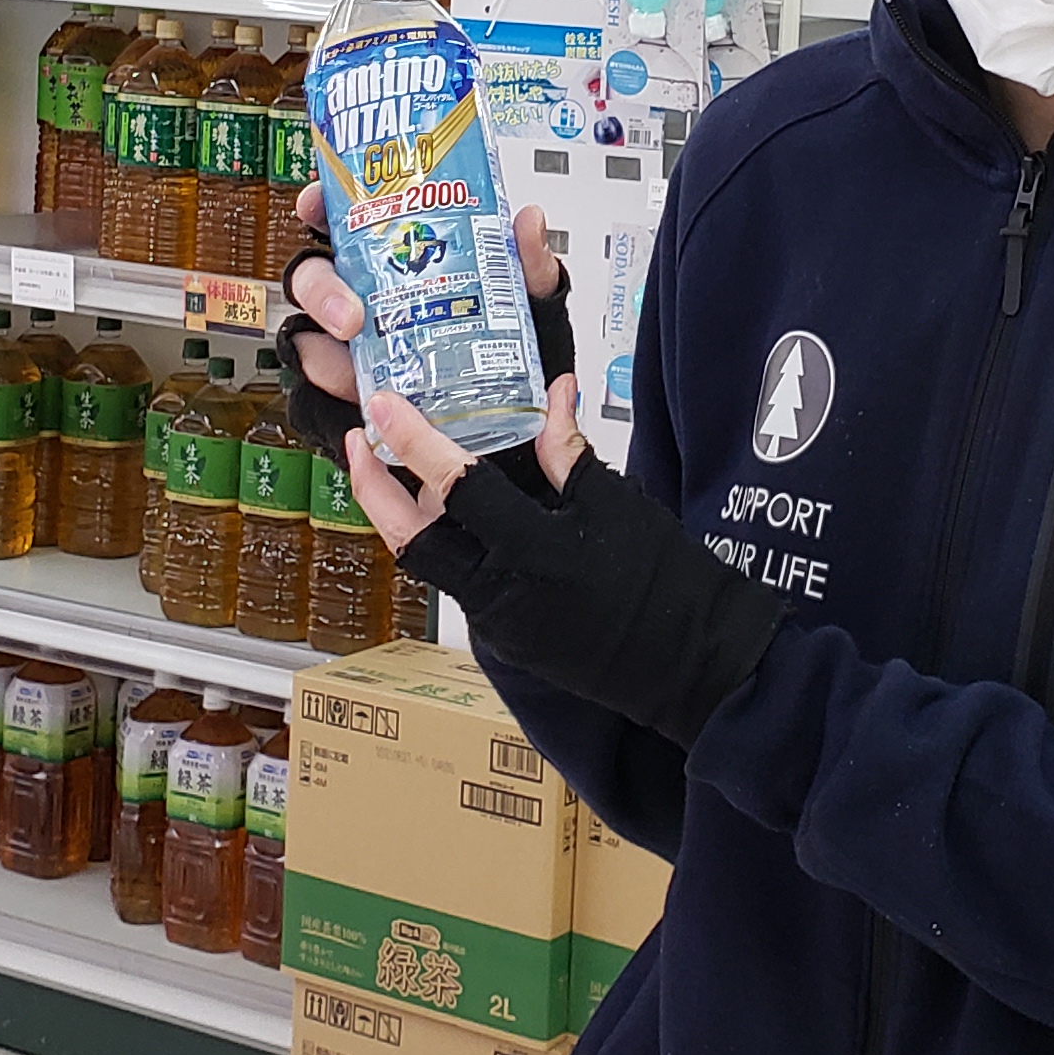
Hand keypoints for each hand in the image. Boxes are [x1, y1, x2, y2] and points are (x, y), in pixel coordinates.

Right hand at [277, 188, 571, 456]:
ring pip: (311, 330)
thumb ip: (527, 262)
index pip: (345, 219)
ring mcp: (355, 339)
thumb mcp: (525, 297)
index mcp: (397, 253)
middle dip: (322, 290)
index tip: (315, 204)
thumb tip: (530, 222)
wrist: (513, 408)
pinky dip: (329, 383)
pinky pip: (324, 381)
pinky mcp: (354, 382)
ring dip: (321, 344)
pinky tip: (351, 388)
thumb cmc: (508, 339)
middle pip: (316, 275)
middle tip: (350, 316)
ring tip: (350, 360)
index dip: (320, 206)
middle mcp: (366, 291)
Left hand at [353, 384, 781, 746]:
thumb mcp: (617, 504)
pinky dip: (443, 544)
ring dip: (400, 517)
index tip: (383, 404)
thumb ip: (568, 452)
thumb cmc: (665, 579)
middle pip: (410, 540)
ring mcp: (498, 622)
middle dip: (373, 489)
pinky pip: (457, 583)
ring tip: (390, 473)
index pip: (457, 486)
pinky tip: (446, 514)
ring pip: (427, 564)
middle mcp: (501, 592)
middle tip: (361, 441)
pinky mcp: (505, 638)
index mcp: (533, 549)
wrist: (692, 662)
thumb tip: (553, 393)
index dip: (413, 441)